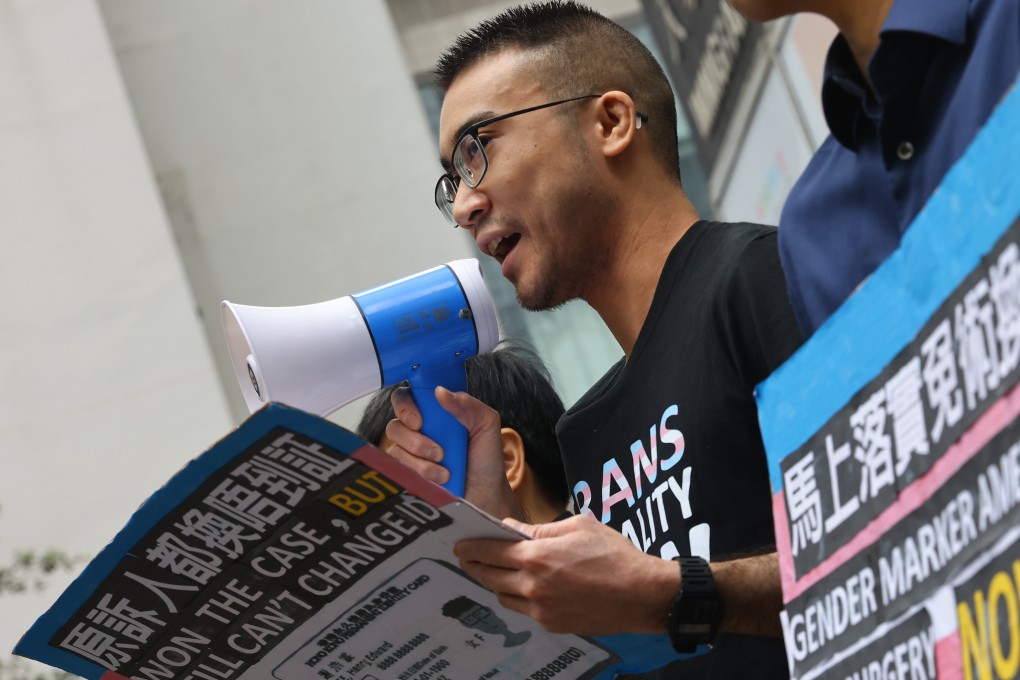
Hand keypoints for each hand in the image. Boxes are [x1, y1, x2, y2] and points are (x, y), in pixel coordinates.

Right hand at [385, 386, 521, 517]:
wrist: (487, 494)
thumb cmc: (486, 458)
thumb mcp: (486, 425)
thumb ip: (467, 405)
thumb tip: (440, 392)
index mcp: (434, 413)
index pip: (406, 398)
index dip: (405, 406)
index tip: (419, 421)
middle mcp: (418, 431)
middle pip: (394, 425)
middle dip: (414, 440)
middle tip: (438, 451)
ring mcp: (410, 454)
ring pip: (396, 449)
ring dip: (421, 460)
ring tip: (445, 469)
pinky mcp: (408, 474)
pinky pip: (399, 469)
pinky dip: (421, 473)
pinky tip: (440, 478)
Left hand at [453, 515, 678, 635]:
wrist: (641, 594)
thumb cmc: (613, 554)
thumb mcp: (578, 526)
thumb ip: (540, 528)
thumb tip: (511, 529)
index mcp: (537, 555)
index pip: (490, 550)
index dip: (471, 546)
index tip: (460, 543)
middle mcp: (533, 585)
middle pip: (488, 576)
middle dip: (473, 564)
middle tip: (466, 557)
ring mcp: (541, 609)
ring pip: (503, 595)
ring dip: (495, 582)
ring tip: (495, 571)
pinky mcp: (552, 624)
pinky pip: (524, 610)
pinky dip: (518, 597)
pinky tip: (525, 587)